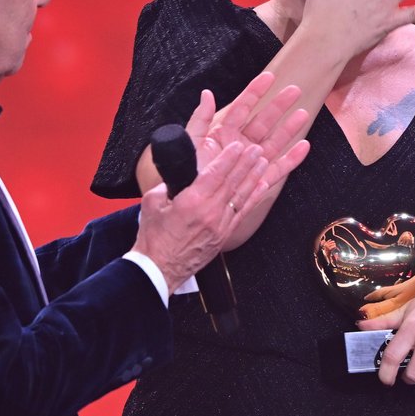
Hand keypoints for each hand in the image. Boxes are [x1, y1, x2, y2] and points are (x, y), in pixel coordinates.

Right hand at [134, 138, 268, 293]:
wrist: (159, 269)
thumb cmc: (154, 239)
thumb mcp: (152, 203)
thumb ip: (168, 185)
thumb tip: (179, 176)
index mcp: (192, 202)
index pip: (216, 174)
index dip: (229, 158)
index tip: (238, 146)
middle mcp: (210, 213)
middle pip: (232, 182)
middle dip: (246, 163)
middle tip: (256, 149)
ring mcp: (220, 225)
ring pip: (241, 196)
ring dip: (253, 177)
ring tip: (262, 162)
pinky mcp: (223, 235)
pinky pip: (242, 212)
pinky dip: (253, 198)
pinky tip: (261, 187)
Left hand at [187, 73, 310, 191]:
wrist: (191, 207)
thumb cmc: (186, 177)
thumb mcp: (190, 144)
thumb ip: (199, 119)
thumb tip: (207, 94)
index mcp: (222, 134)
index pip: (241, 108)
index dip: (255, 92)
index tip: (268, 77)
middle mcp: (239, 145)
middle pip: (263, 121)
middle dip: (278, 105)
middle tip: (294, 90)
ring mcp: (250, 162)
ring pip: (274, 141)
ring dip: (289, 128)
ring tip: (303, 114)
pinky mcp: (258, 180)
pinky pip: (278, 168)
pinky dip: (292, 159)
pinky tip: (304, 147)